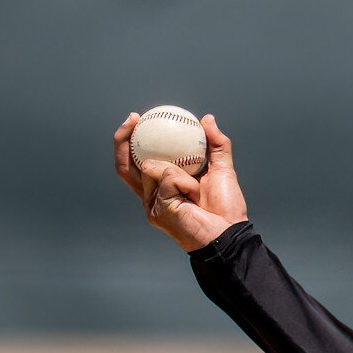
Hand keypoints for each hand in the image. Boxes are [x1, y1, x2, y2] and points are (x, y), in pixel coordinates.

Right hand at [111, 112, 247, 250]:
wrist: (230, 234)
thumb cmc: (226, 209)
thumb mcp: (222, 170)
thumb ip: (216, 145)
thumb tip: (207, 119)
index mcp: (161, 187)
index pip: (135, 162)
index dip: (128, 141)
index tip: (137, 118)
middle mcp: (151, 196)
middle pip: (124, 166)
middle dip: (122, 139)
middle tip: (133, 118)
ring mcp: (151, 204)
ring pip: (151, 166)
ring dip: (178, 169)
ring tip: (196, 186)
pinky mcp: (157, 210)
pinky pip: (168, 178)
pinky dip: (186, 182)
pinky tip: (194, 196)